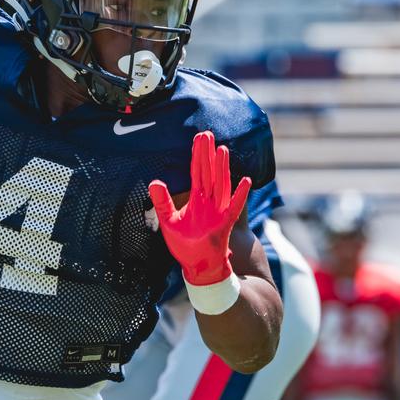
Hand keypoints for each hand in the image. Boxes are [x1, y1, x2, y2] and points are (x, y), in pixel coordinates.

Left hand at [149, 131, 249, 285]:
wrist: (198, 266)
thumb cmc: (185, 245)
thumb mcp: (168, 221)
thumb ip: (162, 202)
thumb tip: (154, 182)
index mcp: (196, 199)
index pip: (196, 172)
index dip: (197, 155)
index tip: (199, 138)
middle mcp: (209, 202)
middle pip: (209, 173)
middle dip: (208, 154)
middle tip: (207, 134)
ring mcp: (218, 211)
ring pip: (221, 184)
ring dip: (222, 168)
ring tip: (222, 150)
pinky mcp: (225, 224)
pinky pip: (235, 207)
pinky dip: (241, 195)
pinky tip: (245, 181)